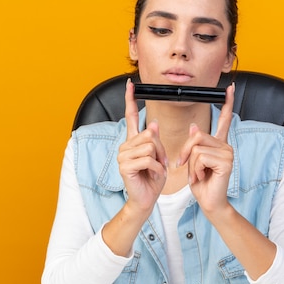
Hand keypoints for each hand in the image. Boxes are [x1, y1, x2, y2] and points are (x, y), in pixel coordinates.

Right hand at [117, 79, 167, 214]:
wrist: (146, 198)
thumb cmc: (152, 179)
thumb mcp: (159, 157)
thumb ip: (155, 141)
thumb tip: (154, 123)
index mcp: (133, 141)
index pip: (131, 116)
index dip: (130, 99)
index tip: (130, 85)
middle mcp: (125, 146)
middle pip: (150, 134)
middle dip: (161, 149)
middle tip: (160, 163)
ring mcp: (123, 155)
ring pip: (150, 146)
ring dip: (159, 160)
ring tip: (154, 170)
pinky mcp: (125, 165)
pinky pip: (148, 159)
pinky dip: (156, 168)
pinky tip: (152, 175)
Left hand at [178, 84, 234, 214]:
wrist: (209, 202)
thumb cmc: (202, 183)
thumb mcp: (192, 161)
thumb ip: (194, 144)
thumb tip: (194, 126)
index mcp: (219, 144)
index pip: (224, 119)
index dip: (227, 103)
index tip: (230, 88)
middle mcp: (226, 146)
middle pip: (197, 135)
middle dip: (186, 152)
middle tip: (185, 166)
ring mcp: (228, 153)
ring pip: (196, 148)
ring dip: (191, 164)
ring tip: (198, 174)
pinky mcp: (226, 162)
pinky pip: (200, 157)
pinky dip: (195, 169)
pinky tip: (202, 177)